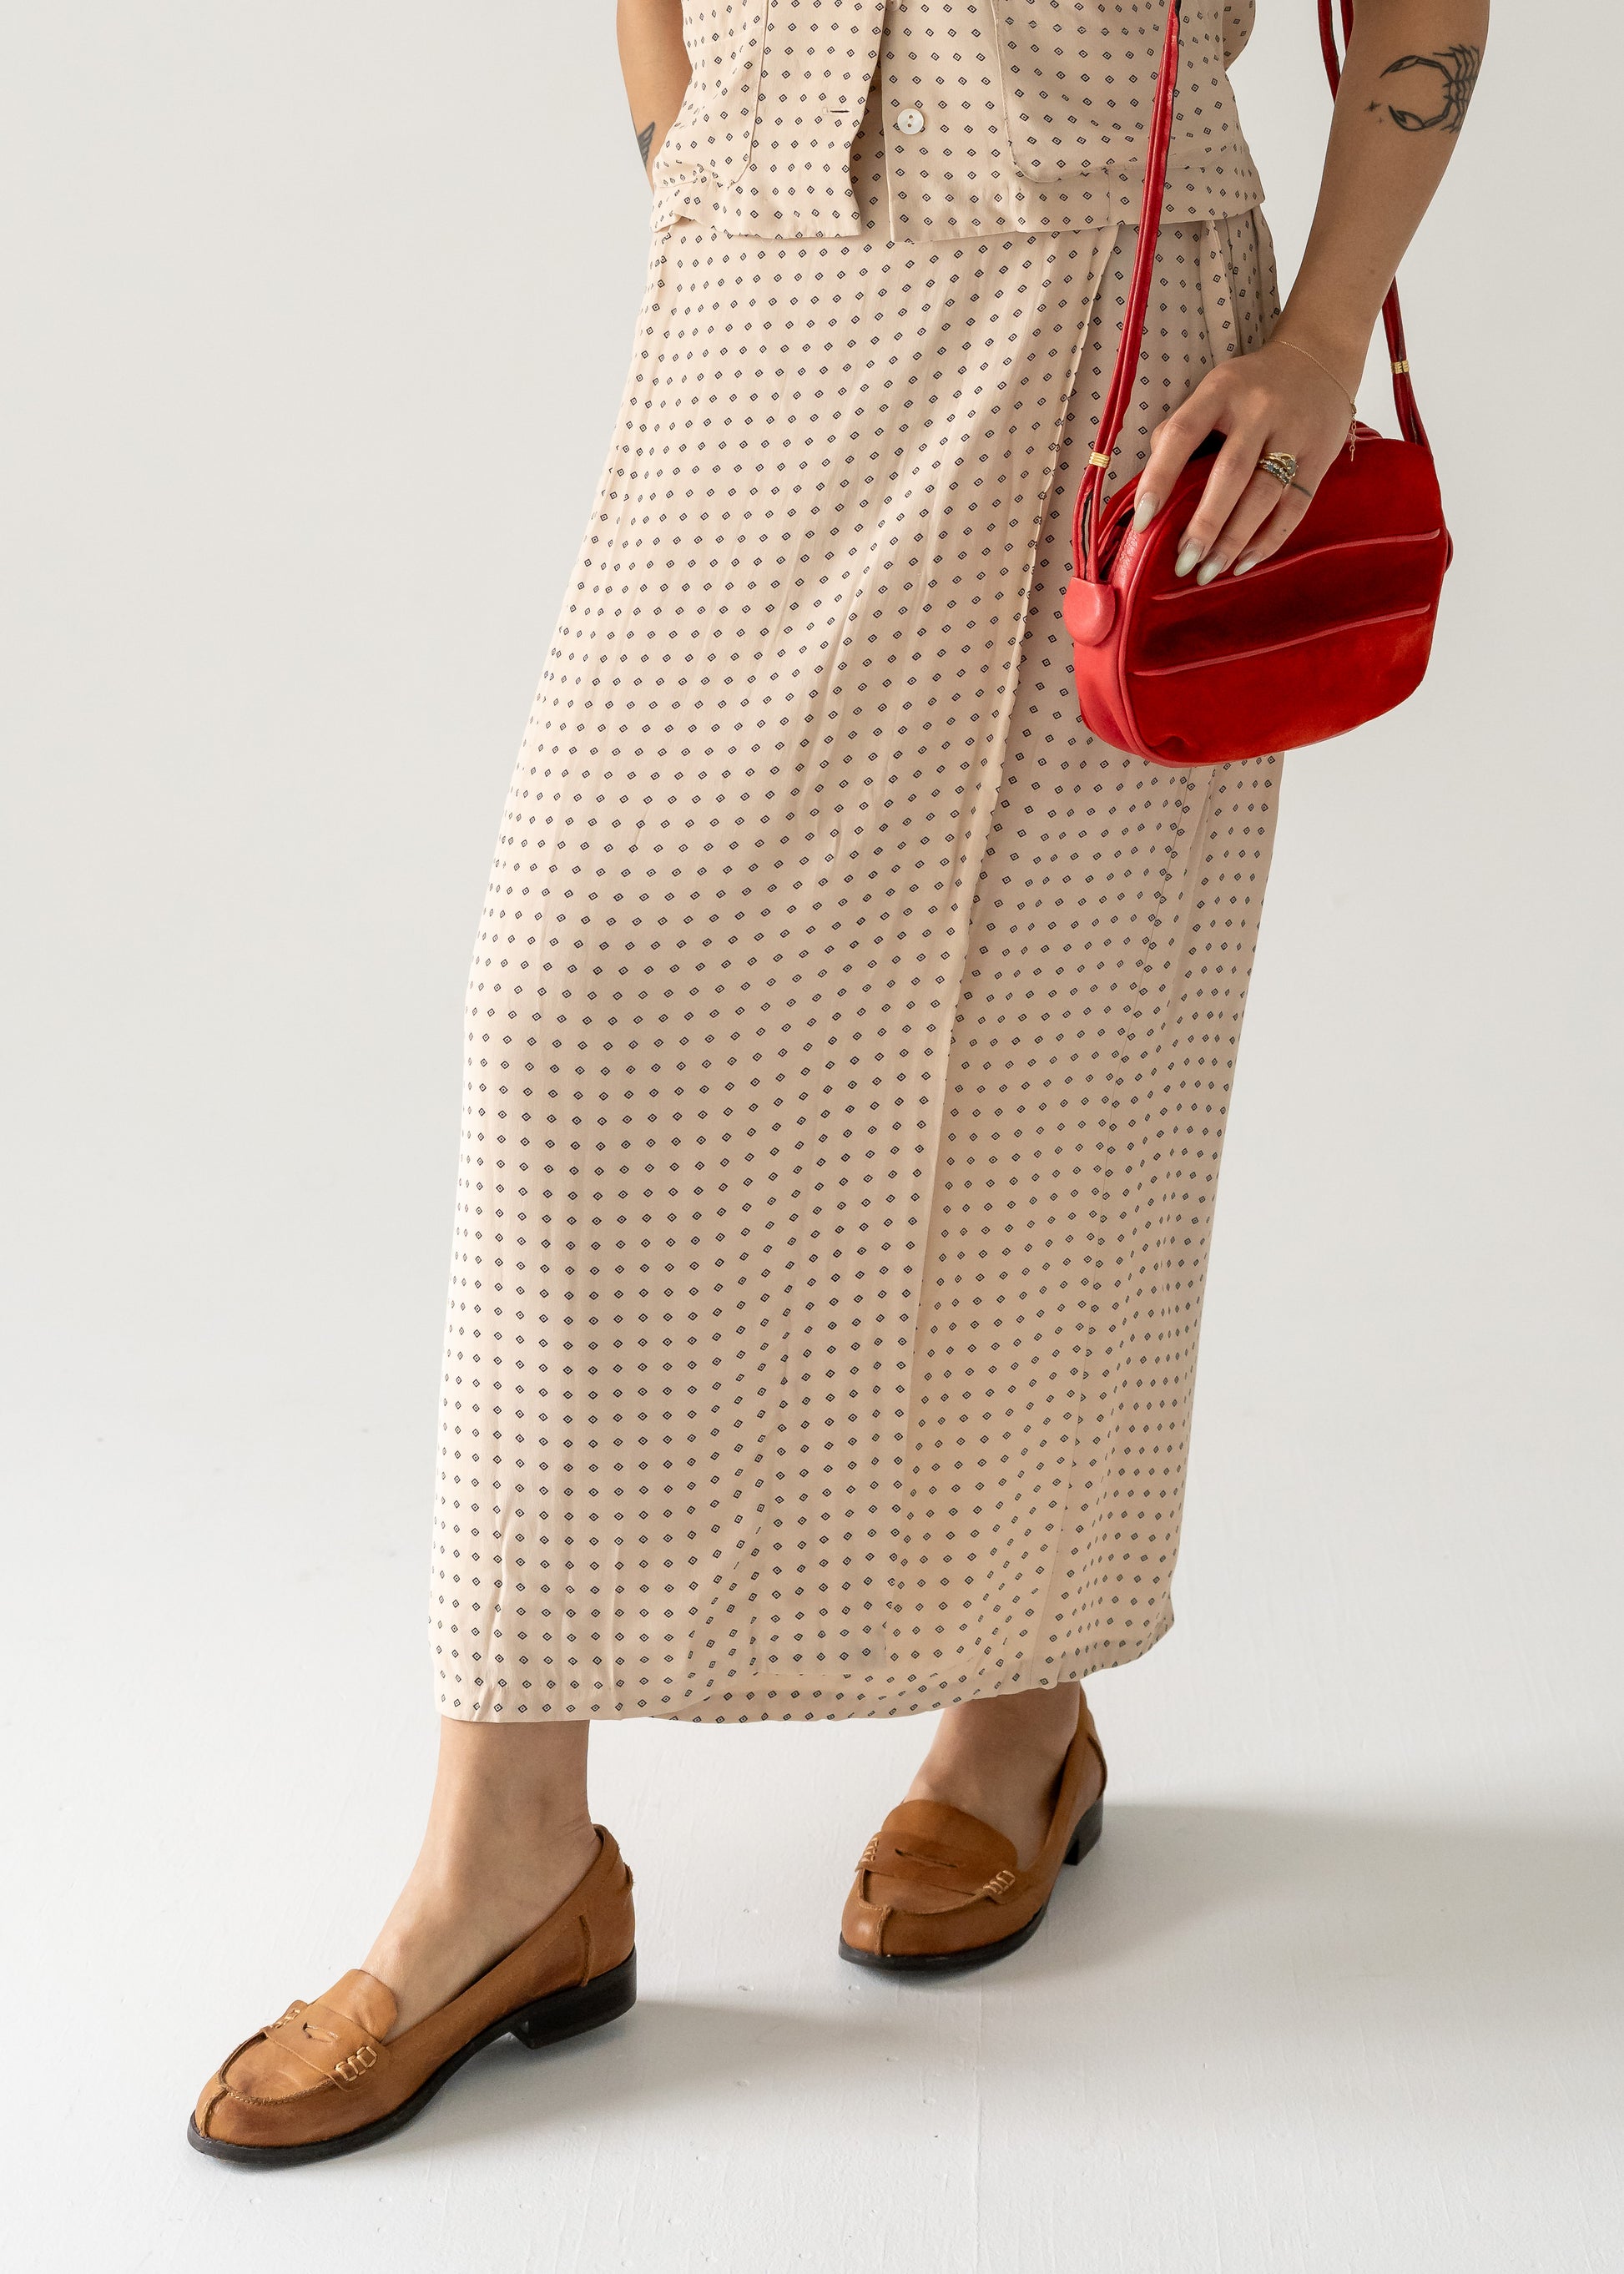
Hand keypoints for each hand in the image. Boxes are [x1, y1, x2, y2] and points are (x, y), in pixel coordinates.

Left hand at [1130, 336, 1359, 583]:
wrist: (1319, 359)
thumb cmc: (1250, 387)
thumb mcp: (1214, 389)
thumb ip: (1183, 426)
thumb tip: (1152, 480)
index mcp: (1221, 389)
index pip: (1182, 433)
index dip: (1159, 477)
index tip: (1143, 519)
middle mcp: (1259, 409)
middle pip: (1229, 474)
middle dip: (1205, 524)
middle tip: (1184, 562)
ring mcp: (1294, 432)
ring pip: (1263, 495)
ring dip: (1234, 540)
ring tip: (1210, 571)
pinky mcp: (1320, 455)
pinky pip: (1295, 506)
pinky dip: (1269, 539)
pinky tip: (1245, 562)